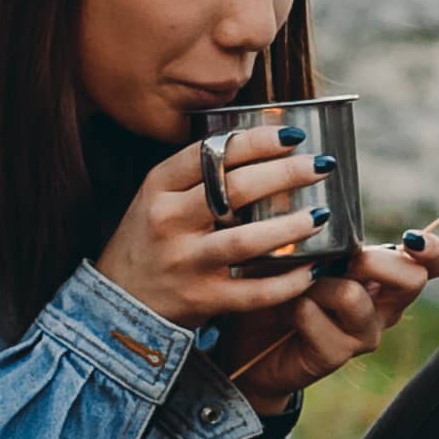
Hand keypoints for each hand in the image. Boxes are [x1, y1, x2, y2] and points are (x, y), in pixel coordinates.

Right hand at [96, 127, 331, 331]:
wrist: (116, 303)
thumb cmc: (149, 240)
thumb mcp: (157, 198)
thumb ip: (197, 175)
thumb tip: (262, 146)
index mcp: (158, 187)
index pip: (211, 153)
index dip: (256, 141)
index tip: (293, 135)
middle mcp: (169, 221)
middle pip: (235, 189)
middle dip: (286, 173)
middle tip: (321, 165)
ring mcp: (185, 262)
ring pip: (247, 240)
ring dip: (290, 226)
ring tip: (321, 215)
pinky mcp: (201, 299)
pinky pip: (253, 291)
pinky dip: (287, 282)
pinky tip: (312, 269)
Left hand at [231, 232, 438, 409]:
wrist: (252, 339)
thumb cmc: (280, 284)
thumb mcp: (304, 252)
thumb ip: (324, 237)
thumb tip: (322, 217)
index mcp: (386, 278)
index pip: (432, 265)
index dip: (432, 250)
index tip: (410, 238)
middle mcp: (384, 307)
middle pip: (412, 279)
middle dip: (373, 260)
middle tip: (337, 259)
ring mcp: (362, 334)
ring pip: (353, 296)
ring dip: (316, 283)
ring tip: (294, 285)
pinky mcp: (334, 355)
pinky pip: (314, 317)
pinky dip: (292, 305)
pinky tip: (282, 309)